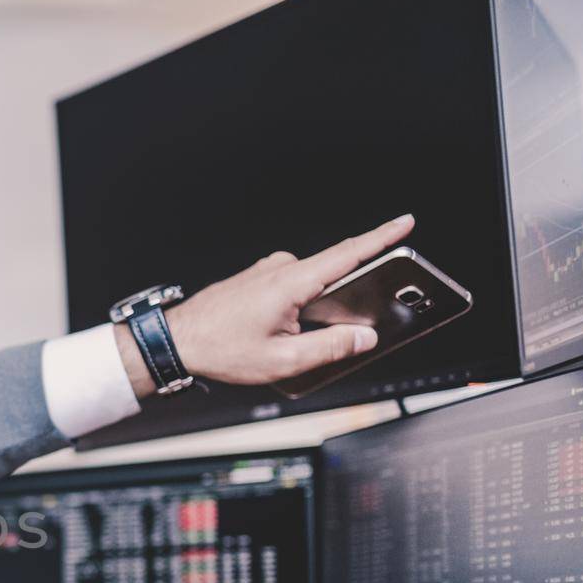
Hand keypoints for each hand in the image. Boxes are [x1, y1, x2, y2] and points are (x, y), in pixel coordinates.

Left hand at [117, 213, 416, 393]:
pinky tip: (286, 335)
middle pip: (333, 274)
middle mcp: (280, 269)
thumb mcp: (282, 360)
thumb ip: (329, 348)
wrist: (176, 340)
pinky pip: (293, 290)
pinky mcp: (258, 280)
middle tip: (353, 325)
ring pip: (312, 287)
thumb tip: (363, 337)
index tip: (406, 222)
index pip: (347, 253)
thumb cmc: (219, 348)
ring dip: (318, 310)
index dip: (381, 237)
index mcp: (291, 282)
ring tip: (299, 342)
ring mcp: (267, 272)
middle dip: (350, 296)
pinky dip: (300, 309)